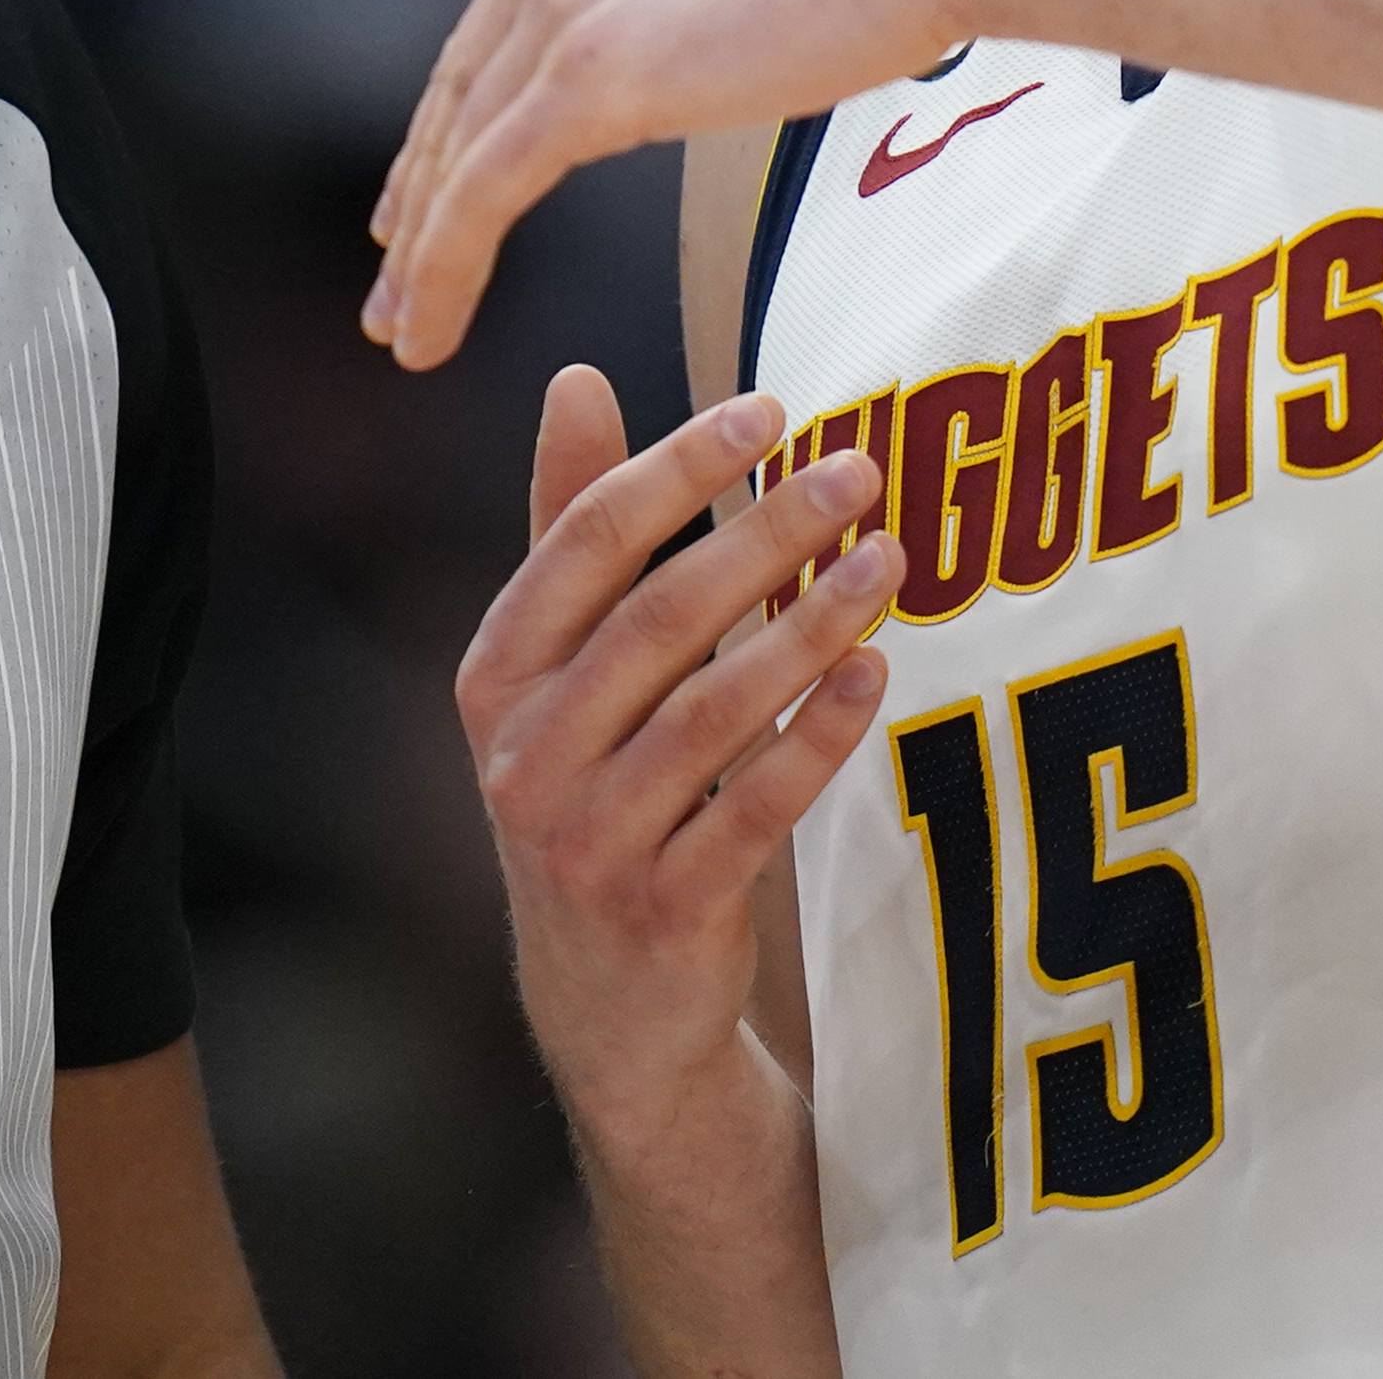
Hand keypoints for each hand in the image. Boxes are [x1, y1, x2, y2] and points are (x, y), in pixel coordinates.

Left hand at [368, 0, 966, 365]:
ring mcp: (561, 10)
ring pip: (459, 161)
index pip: (478, 53)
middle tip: (391, 296)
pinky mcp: (588, 77)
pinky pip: (489, 192)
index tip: (415, 216)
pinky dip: (448, 270)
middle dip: (417, 207)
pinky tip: (433, 331)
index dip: (440, 142)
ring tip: (404, 334)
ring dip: (421, 261)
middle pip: (454, 106)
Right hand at [459, 368, 895, 1154]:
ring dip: (809, 625)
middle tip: (860, 473)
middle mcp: (524, 752)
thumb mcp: (558, 670)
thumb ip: (569, 529)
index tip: (772, 408)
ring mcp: (588, 837)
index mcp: (495, 674)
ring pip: (713, 707)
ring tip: (887, 560)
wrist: (606, 1005)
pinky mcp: (662, 908)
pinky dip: (817, 733)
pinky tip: (874, 670)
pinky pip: (754, 806)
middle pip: (659, 614)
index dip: (679, 467)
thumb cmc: (593, 791)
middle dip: (766, 533)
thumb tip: (574, 377)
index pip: (586, 541)